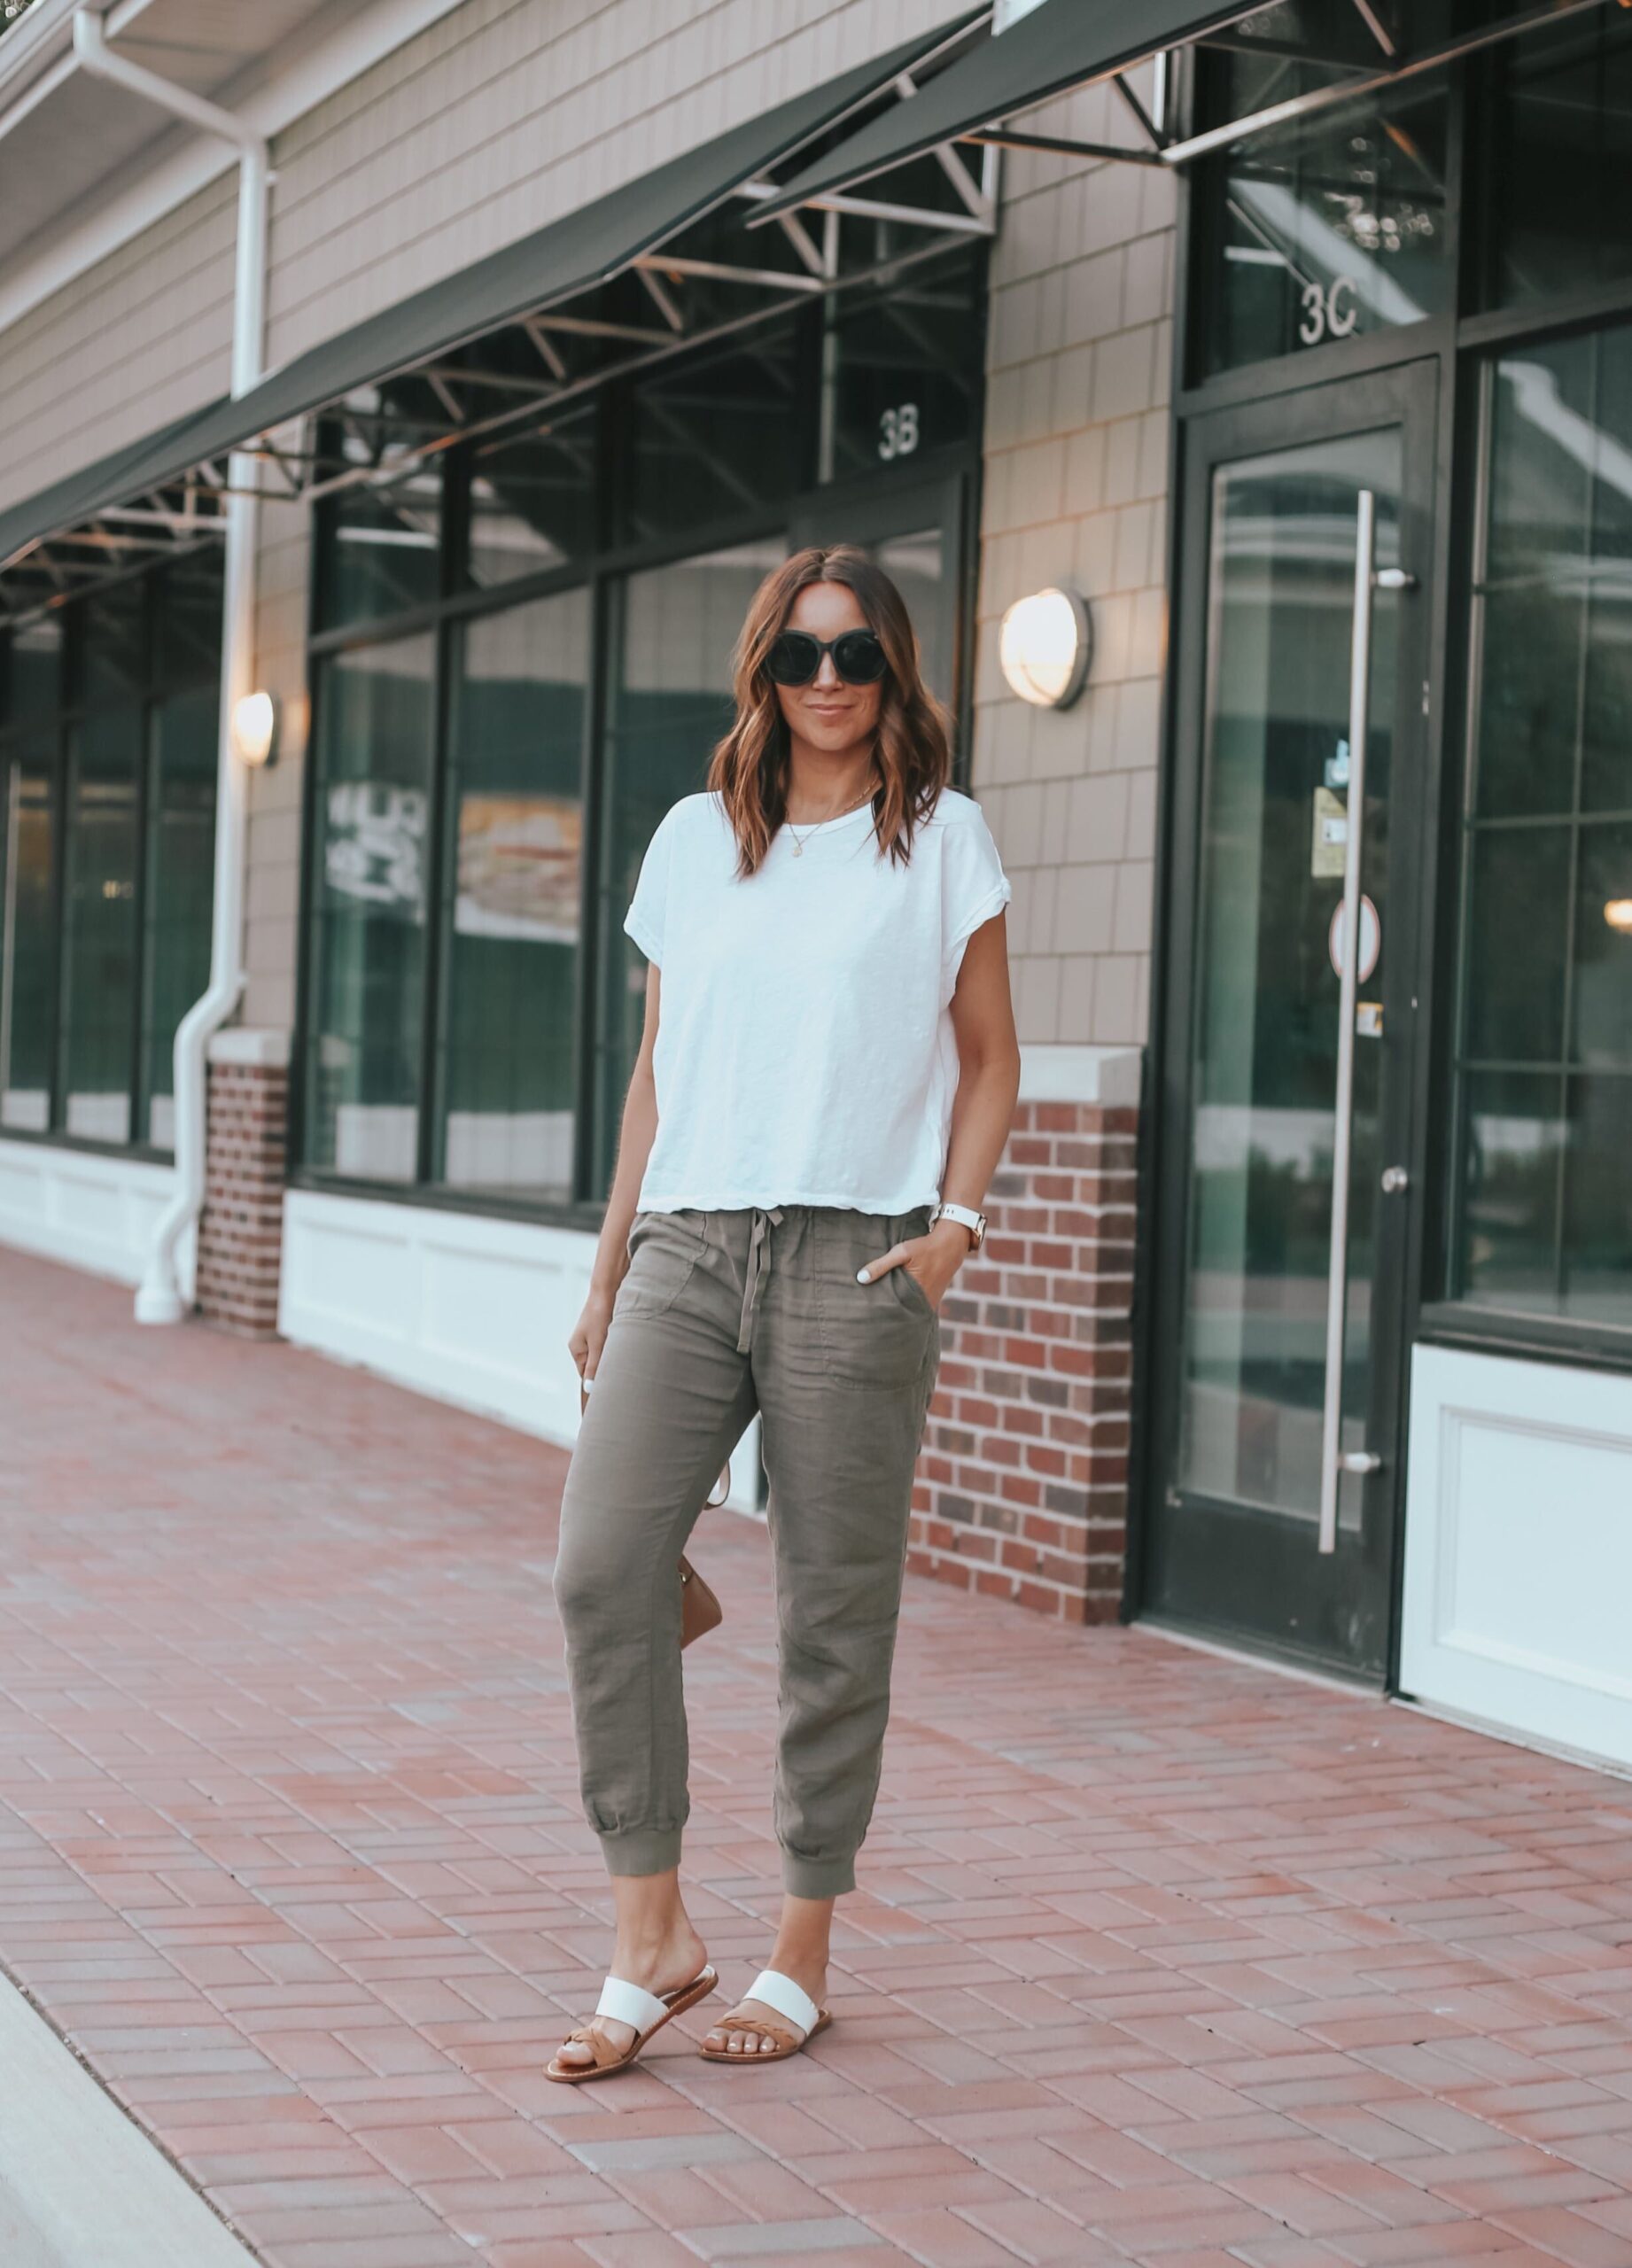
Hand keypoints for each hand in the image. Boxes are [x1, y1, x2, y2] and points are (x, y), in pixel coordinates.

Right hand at [567, 1278, 619, 1385]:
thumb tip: (590, 1387)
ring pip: (605, 1356)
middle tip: (620, 1373)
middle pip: (595, 1366)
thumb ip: (594, 1366)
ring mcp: (594, 1338)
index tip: (607, 1390)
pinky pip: (611, 1346)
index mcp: (576, 1349)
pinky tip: (624, 1344)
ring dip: (614, 1357)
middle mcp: (583, 1345)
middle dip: (607, 1369)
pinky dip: (617, 1347)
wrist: (608, 1289)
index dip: (596, 1382)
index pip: (585, 1375)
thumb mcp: (597, 1343)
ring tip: (622, 1353)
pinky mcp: (605, 1332)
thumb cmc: (599, 1313)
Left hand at [855, 1220, 971, 1313]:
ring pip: (909, 1313)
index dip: (879, 1313)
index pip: (891, 1311)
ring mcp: (929, 1303)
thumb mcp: (901, 1252)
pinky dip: (908, 1308)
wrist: (950, 1246)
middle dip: (887, 1316)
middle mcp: (923, 1302)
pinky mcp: (933, 1301)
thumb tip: (860, 1278)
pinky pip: (917, 1309)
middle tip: (870, 1317)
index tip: (866, 1314)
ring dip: (898, 1313)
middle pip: (900, 1314)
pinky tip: (897, 1306)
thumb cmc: (924, 1248)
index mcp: (914, 1293)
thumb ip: (881, 1265)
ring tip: (881, 1315)